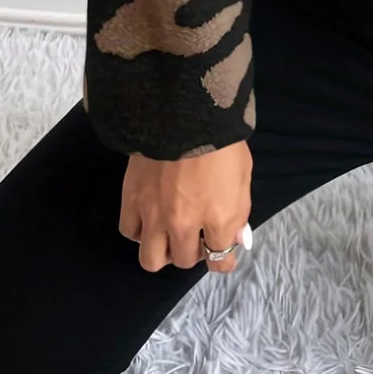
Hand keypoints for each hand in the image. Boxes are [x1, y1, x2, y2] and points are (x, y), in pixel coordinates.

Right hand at [119, 140, 252, 274]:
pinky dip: (140, 232)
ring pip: (151, 260)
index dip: (223, 260)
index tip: (223, 255)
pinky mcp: (131, 201)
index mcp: (219, 217)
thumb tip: (235, 239)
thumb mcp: (242, 174)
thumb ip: (239, 211)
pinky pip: (130, 233)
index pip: (219, 259)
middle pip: (184, 261)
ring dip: (163, 252)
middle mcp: (184, 224)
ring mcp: (154, 216)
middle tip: (196, 237)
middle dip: (193, 253)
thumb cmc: (221, 140)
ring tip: (169, 235)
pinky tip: (149, 220)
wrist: (184, 112)